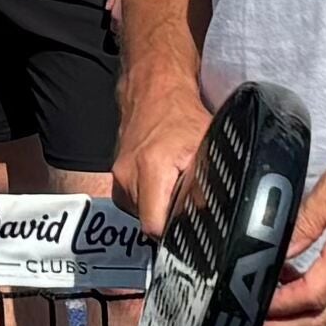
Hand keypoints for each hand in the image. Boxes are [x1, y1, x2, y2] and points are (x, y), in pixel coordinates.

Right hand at [111, 85, 210, 234]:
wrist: (153, 91)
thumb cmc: (180, 114)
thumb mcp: (205, 143)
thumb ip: (206, 179)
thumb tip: (210, 212)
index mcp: (150, 168)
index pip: (154, 226)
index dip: (174, 233)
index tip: (188, 228)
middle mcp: (127, 175)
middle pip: (149, 221)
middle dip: (170, 218)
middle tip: (187, 200)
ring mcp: (118, 177)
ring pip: (141, 213)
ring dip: (160, 207)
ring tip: (175, 186)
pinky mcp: (116, 178)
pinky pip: (135, 202)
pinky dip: (150, 198)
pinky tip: (163, 182)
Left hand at [263, 132, 325, 325]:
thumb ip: (305, 222)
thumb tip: (278, 248)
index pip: (311, 297)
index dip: (278, 307)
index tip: (251, 303)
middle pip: (321, 318)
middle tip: (253, 318)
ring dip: (298, 312)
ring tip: (267, 296)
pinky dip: (315, 297)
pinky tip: (294, 279)